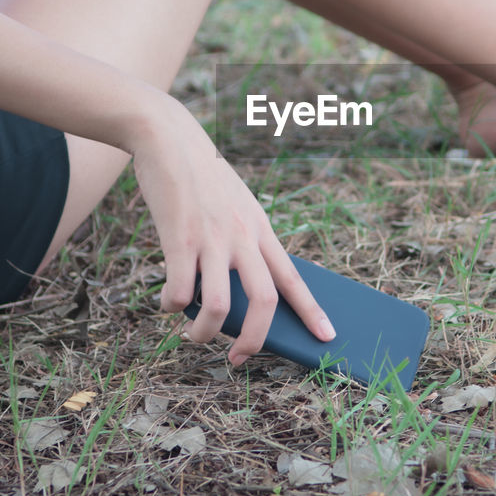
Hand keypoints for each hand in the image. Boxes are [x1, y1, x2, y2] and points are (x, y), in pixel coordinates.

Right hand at [130, 96, 334, 363]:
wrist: (169, 137)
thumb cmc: (203, 177)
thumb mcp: (237, 205)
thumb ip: (244, 241)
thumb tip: (239, 288)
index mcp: (261, 230)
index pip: (294, 278)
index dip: (311, 311)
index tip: (327, 337)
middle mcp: (243, 237)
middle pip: (265, 301)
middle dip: (256, 340)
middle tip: (240, 357)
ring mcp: (212, 239)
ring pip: (220, 305)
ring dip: (206, 333)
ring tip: (196, 336)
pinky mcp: (179, 238)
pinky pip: (180, 290)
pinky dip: (173, 306)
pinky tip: (168, 303)